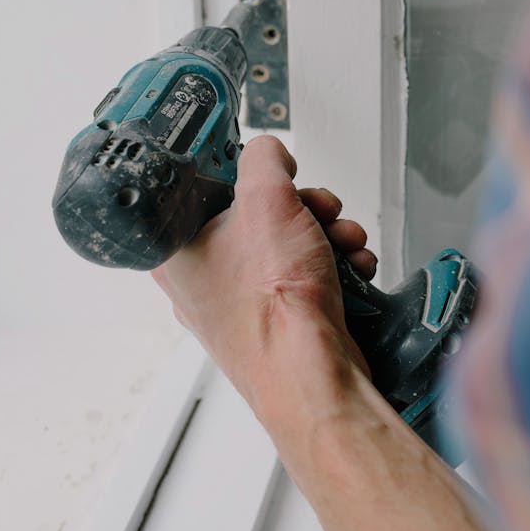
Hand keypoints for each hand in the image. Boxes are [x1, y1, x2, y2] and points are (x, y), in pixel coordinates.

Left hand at [151, 136, 376, 410]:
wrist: (312, 377)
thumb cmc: (273, 311)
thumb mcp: (267, 200)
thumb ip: (264, 159)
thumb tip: (268, 153)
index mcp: (177, 249)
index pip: (206, 186)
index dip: (248, 174)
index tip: (274, 172)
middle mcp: (202, 277)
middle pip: (257, 212)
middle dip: (304, 206)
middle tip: (318, 210)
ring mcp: (240, 301)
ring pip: (287, 240)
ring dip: (326, 232)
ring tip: (344, 241)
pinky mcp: (276, 318)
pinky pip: (303, 271)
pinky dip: (333, 263)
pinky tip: (352, 266)